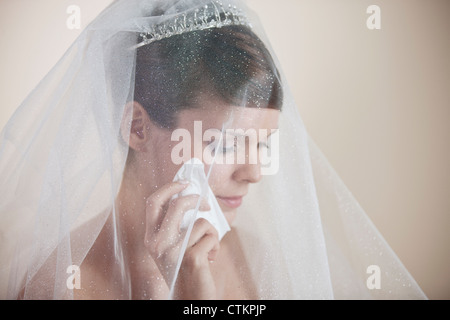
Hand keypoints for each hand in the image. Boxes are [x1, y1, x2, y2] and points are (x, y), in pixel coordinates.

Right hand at [144, 180, 219, 298]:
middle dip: (195, 198)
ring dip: (211, 232)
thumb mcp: (174, 247)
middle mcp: (157, 244)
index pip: (153, 202)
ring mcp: (173, 251)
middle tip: (206, 203)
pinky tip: (210, 259)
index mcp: (151, 238)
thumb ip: (177, 225)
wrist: (189, 299)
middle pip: (177, 204)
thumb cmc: (185, 270)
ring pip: (200, 222)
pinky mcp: (190, 258)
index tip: (185, 182)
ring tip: (209, 248)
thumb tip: (192, 197)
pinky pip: (211, 236)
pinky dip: (216, 245)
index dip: (169, 188)